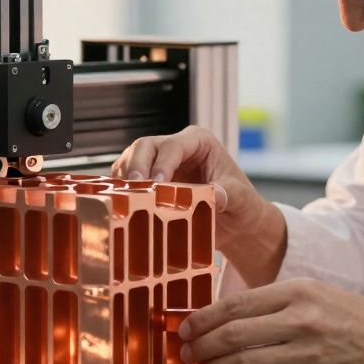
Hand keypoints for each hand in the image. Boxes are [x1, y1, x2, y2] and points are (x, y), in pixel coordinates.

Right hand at [111, 126, 285, 284]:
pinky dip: (122, 190)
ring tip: (125, 198)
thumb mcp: (240, 198)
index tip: (156, 184)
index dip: (162, 163)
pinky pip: (128, 179)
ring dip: (125, 178)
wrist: (236, 222)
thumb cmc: (241, 204)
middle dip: (136, 166)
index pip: (173, 146)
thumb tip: (213, 195)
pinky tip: (123, 204)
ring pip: (131, 160)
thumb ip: (228, 194)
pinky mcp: (149, 181)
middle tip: (132, 190)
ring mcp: (159, 163)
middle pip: (145, 146)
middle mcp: (176, 147)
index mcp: (199, 141)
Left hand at [179, 278, 363, 363]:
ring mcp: (306, 351)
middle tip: (188, 351)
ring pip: (245, 363)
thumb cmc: (352, 317)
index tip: (186, 327)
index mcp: (297, 291)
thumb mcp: (313, 293)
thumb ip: (272, 303)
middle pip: (234, 334)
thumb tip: (225, 316)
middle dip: (202, 345)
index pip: (237, 304)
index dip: (204, 318)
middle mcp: (300, 319)